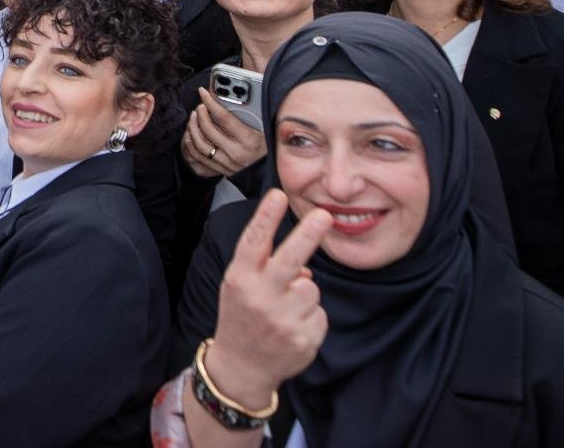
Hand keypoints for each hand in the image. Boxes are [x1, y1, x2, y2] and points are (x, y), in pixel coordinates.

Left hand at [182, 90, 266, 178]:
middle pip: (208, 130)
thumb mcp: (269, 129)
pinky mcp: (222, 171)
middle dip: (200, 113)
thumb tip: (252, 86)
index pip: (224, 117)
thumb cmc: (274, 149)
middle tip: (200, 105)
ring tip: (194, 118)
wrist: (276, 175)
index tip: (204, 93)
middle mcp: (236, 153)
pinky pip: (199, 159)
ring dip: (193, 128)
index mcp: (249, 140)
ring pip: (200, 145)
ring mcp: (228, 164)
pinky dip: (191, 146)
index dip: (211, 102)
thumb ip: (258, 110)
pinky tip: (191, 137)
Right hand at [204, 190, 330, 408]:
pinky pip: (319, 312)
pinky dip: (310, 317)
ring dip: (304, 293)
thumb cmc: (241, 316)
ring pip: (311, 287)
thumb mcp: (239, 286)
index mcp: (240, 280)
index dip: (266, 217)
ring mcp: (282, 321)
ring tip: (285, 309)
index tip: (278, 195)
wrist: (241, 367)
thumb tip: (304, 266)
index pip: (254, 243)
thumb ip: (264, 267)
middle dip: (308, 235)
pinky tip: (292, 328)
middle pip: (289, 260)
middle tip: (325, 215)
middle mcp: (260, 298)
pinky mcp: (303, 339)